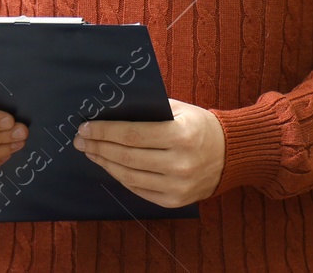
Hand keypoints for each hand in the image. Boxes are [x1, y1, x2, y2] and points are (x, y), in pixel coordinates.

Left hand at [73, 98, 225, 207]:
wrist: (230, 154)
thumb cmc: (201, 127)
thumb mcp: (181, 110)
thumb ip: (151, 110)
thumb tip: (113, 110)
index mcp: (182, 135)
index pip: (132, 134)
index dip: (105, 131)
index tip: (86, 127)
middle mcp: (179, 163)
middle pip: (126, 156)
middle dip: (99, 147)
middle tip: (81, 140)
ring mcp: (177, 185)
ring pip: (128, 176)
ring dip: (105, 163)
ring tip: (91, 152)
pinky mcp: (174, 201)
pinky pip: (138, 190)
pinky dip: (120, 177)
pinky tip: (110, 165)